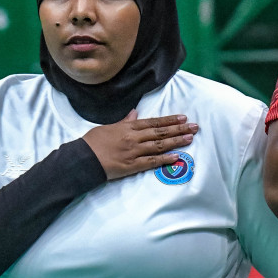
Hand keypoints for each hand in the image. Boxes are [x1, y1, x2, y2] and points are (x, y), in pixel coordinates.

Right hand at [82, 111, 198, 180]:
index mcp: (128, 127)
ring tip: (190, 138)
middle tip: (194, 127)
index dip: (169, 120)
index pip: (153, 122)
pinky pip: (152, 162)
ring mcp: (134, 152)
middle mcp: (133, 138)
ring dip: (176, 142)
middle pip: (160, 132)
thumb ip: (124, 121)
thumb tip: (135, 112)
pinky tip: (177, 157)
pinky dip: (165, 159)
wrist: (82, 158)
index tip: (183, 117)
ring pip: (159, 145)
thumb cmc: (93, 142)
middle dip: (179, 129)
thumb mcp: (109, 127)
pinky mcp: (132, 166)